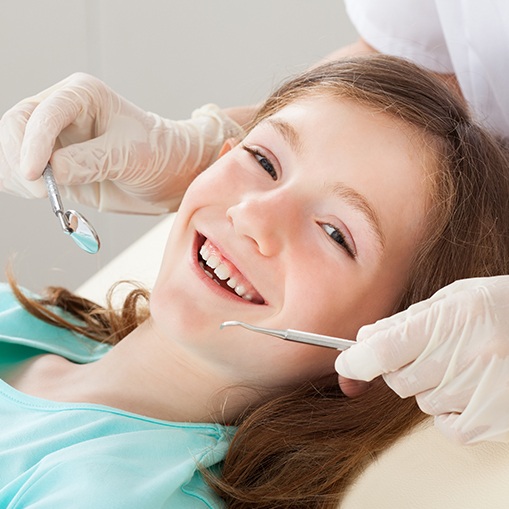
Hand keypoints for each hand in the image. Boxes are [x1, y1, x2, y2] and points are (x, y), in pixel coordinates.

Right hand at [0, 72, 242, 212]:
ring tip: (46, 195)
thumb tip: (50, 172)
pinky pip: (21, 171)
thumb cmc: (159, 154)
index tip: (34, 174)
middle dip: (20, 158)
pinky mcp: (53, 164)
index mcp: (82, 95)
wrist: (170, 175)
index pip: (44, 113)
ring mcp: (54, 138)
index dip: (32, 143)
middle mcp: (62, 111)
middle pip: (16, 125)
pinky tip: (42, 195)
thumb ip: (89, 161)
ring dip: (16, 174)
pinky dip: (20, 185)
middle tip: (41, 191)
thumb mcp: (129, 155)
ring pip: (12, 149)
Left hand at [335, 276, 508, 443]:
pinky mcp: (491, 423)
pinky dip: (447, 410)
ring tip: (463, 363)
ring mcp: (478, 395)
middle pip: (396, 379)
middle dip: (399, 366)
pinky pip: (444, 425)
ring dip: (428, 384)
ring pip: (420, 399)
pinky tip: (470, 388)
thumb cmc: (504, 307)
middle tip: (428, 349)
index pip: (381, 351)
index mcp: (449, 322)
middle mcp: (462, 360)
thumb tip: (365, 337)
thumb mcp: (455, 298)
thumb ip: (407, 319)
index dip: (355, 360)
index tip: (346, 362)